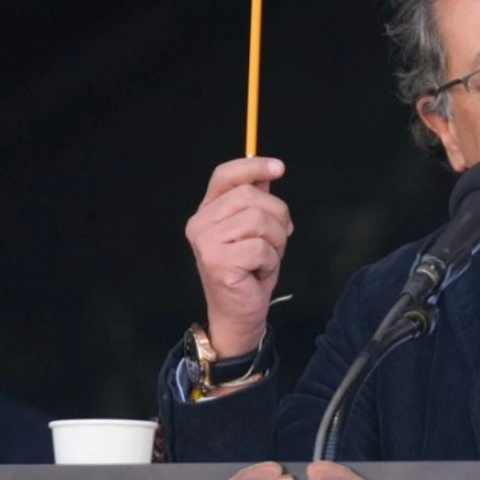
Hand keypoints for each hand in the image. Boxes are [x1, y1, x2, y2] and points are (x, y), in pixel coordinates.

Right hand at [185, 157, 292, 357]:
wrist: (239, 313)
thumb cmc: (249, 271)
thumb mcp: (256, 231)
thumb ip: (257, 201)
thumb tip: (268, 171)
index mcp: (207, 211)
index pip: (225, 176)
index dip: (253, 167)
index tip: (280, 168)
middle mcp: (200, 223)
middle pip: (252, 196)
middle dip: (278, 217)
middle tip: (276, 242)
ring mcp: (206, 242)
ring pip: (260, 221)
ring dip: (276, 242)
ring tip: (265, 258)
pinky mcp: (217, 261)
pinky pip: (261, 247)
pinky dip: (270, 261)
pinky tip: (258, 272)